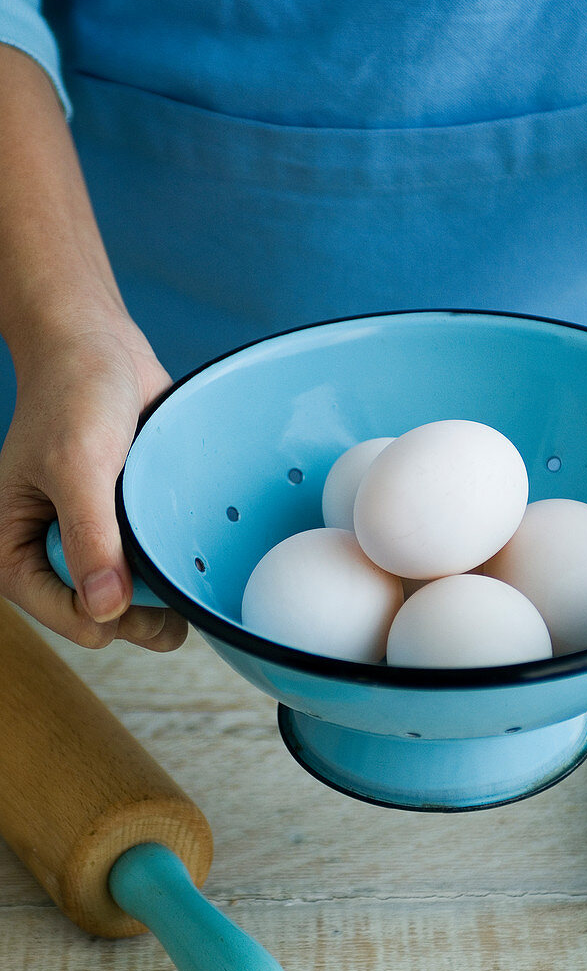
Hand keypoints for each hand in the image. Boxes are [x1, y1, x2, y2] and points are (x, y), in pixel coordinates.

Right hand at [0, 313, 187, 648]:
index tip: (149, 579)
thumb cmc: (74, 394)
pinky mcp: (126, 529)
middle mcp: (52, 556)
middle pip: (111, 621)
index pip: (73, 621)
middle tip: (173, 568)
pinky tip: (185, 535)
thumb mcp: (78, 465)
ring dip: (165, 583)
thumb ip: (91, 537)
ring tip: (176, 542)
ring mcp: (94, 546)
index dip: (116, 614)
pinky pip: (156, 567)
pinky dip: (174, 558)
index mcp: (15, 552)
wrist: (99, 349)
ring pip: (139, 601)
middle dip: (146, 605)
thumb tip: (105, 609)